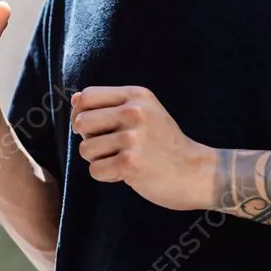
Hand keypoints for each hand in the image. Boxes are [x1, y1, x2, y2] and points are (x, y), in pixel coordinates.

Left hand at [72, 86, 216, 210]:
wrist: (197, 172)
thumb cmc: (164, 144)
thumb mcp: (144, 112)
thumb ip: (109, 104)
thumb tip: (74, 98)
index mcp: (136, 95)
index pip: (87, 96)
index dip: (79, 113)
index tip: (90, 128)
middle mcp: (135, 112)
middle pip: (81, 122)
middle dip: (87, 138)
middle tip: (107, 147)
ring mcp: (133, 138)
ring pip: (85, 149)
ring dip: (97, 159)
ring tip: (120, 160)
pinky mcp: (131, 163)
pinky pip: (95, 170)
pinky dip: (105, 175)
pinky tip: (125, 173)